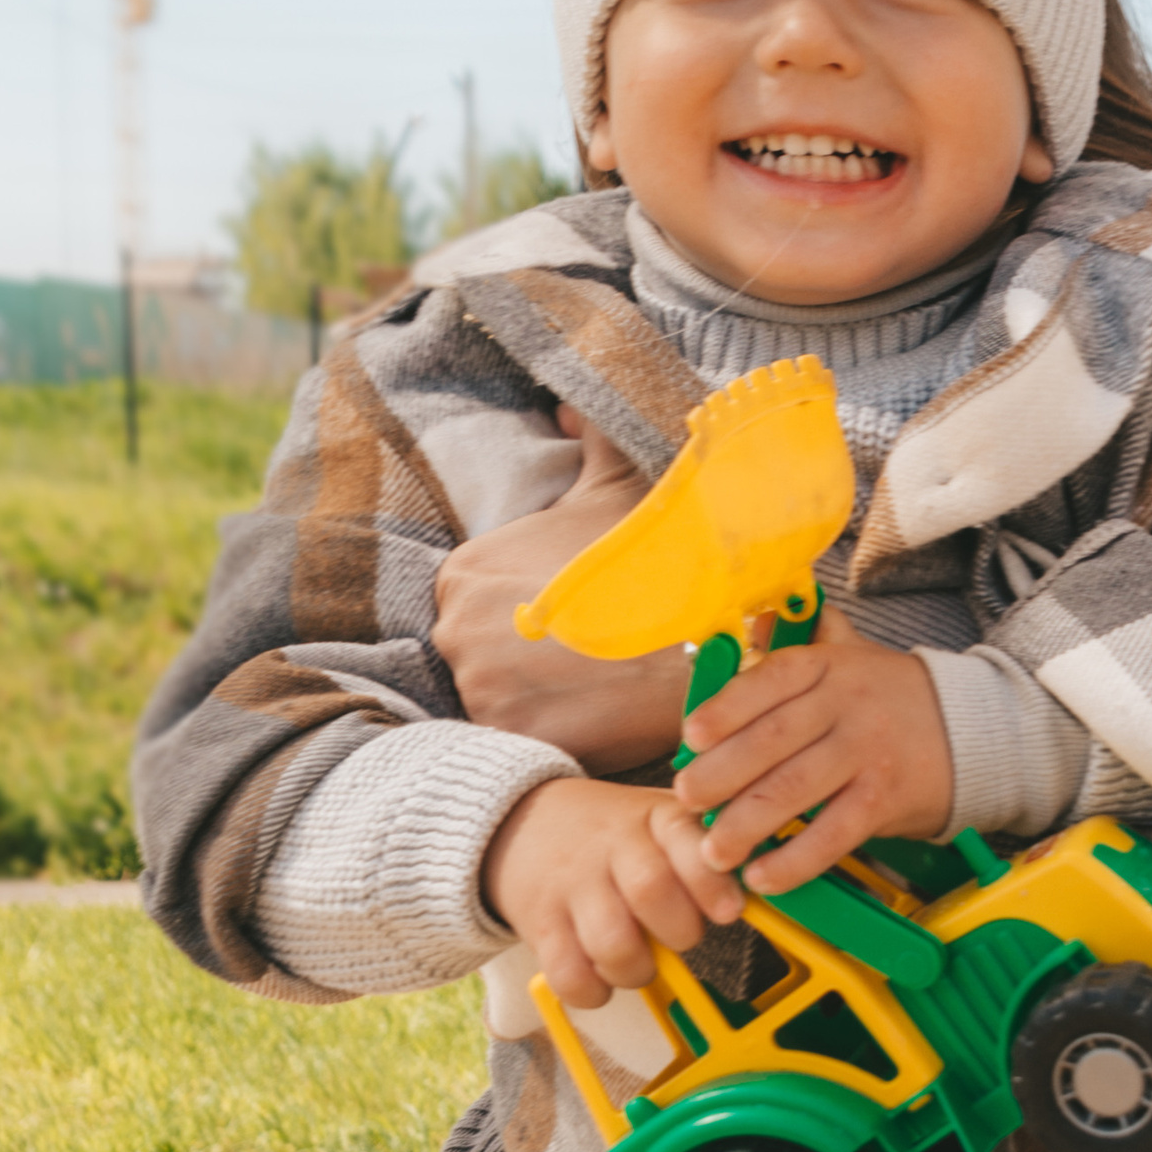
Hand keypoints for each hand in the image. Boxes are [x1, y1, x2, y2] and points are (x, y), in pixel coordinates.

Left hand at [434, 411, 690, 768]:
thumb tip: (567, 409)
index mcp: (465, 570)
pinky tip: (587, 723)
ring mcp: (476, 684)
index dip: (527, 623)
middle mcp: (454, 626)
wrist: (697, 641)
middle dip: (522, 665)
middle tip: (583, 666)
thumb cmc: (655, 566)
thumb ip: (588, 444)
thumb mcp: (617, 489)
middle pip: (477, 658)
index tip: (570, 630)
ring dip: (534, 704)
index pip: (474, 609)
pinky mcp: (505, 735)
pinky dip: (547, 737)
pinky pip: (515, 742)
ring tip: (588, 696)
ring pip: (495, 702)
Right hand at [484, 777, 742, 1004]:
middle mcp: (611, 846)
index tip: (729, 912)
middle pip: (651, 892)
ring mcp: (571, 885)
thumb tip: (764, 882)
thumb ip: (706, 844)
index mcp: (654, 817)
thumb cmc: (614, 833)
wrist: (523, 820)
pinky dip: (592, 992)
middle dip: (679, 932)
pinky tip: (600, 980)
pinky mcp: (539, 921)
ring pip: (612, 942)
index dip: (711, 881)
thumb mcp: (661, 816)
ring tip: (638, 962)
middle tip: (680, 937)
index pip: (685, 839)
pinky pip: (568, 973)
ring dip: (636, 968)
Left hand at [671, 602, 953, 894]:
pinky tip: (764, 876)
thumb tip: (750, 627)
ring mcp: (866, 754)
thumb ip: (803, 645)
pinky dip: (793, 860)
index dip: (724, 709)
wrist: (978, 732)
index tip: (690, 737)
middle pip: (769, 741)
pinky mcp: (884, 800)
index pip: (769, 681)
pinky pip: (830, 835)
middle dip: (719, 776)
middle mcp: (846, 706)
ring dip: (744, 826)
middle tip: (686, 800)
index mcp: (829, 667)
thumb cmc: (895, 699)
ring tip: (714, 852)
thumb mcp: (853, 657)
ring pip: (792, 790)